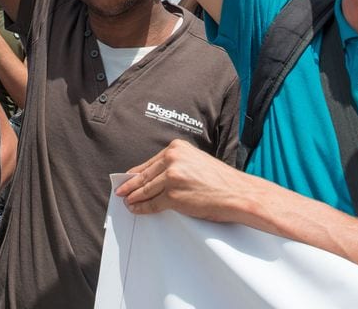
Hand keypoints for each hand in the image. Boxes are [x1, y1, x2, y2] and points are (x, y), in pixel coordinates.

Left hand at [115, 139, 246, 220]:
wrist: (238, 193)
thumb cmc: (221, 181)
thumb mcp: (196, 161)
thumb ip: (177, 164)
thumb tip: (155, 175)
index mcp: (177, 148)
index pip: (150, 162)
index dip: (136, 172)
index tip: (127, 177)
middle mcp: (172, 159)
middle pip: (145, 175)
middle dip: (131, 184)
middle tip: (120, 190)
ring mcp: (172, 178)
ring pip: (146, 189)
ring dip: (134, 197)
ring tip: (127, 201)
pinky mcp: (173, 196)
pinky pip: (153, 203)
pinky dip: (142, 208)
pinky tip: (136, 209)